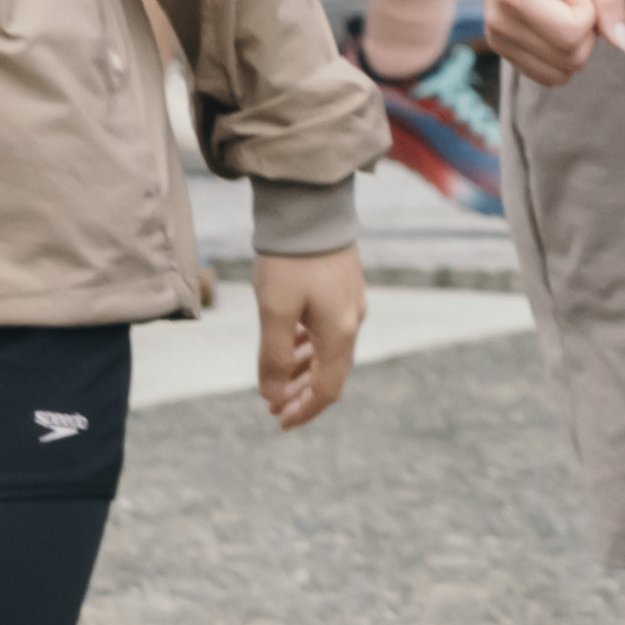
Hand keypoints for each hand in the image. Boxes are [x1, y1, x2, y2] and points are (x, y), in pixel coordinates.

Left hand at [250, 244, 364, 427]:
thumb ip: (274, 357)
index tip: (279, 420)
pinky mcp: (342, 284)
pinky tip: (291, 343)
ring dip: (304, 370)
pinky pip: (328, 328)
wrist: (309, 205)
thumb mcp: (274, 311)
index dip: (304, 409)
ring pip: (328, 350)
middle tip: (274, 405)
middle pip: (330, 372)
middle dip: (301, 393)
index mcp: (339, 332)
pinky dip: (308, 345)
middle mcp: (352, 320)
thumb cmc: (290, 258)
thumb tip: (272, 395)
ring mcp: (349, 301)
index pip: (327, 388)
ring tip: (277, 379)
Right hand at [473, 0, 624, 85]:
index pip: (573, 34)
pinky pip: (545, 74)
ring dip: (574, 45)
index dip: (589, 10)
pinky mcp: (500, 48)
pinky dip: (560, 55)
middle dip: (585, 29)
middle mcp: (500, 25)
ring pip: (559, 74)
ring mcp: (497, 40)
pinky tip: (552, 21)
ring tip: (560, 7)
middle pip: (570, 59)